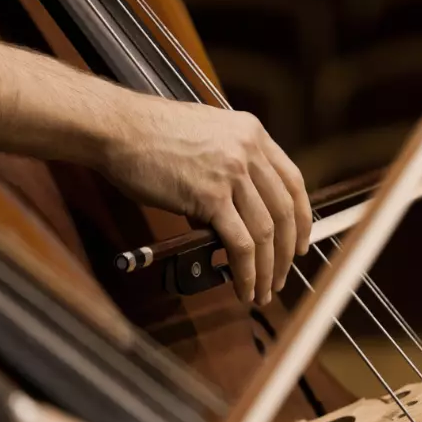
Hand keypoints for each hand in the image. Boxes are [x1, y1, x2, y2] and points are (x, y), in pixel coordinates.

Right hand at [104, 94, 311, 304]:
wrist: (119, 128)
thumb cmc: (149, 135)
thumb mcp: (205, 138)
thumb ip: (228, 168)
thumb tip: (232, 215)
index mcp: (252, 133)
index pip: (293, 182)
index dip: (301, 219)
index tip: (299, 243)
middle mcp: (248, 151)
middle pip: (285, 212)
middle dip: (286, 253)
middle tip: (280, 277)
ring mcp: (232, 173)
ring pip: (266, 233)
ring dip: (267, 270)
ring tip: (261, 292)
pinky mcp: (210, 197)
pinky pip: (241, 244)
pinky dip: (246, 272)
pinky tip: (243, 287)